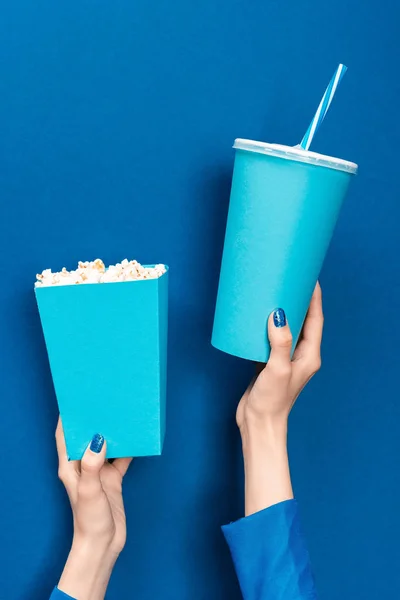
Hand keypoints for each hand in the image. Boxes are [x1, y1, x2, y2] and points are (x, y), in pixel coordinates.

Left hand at [56, 419, 131, 599]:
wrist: (104, 544)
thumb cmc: (90, 520)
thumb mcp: (89, 491)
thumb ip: (91, 465)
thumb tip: (98, 439)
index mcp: (70, 466)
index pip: (64, 436)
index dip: (67, 418)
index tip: (76, 400)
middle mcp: (83, 465)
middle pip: (86, 437)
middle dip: (93, 420)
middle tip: (104, 401)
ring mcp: (99, 471)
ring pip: (105, 444)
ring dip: (112, 431)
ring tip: (121, 413)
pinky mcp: (112, 478)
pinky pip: (121, 457)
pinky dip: (128, 447)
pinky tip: (136, 437)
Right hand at [237, 284, 323, 514]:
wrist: (258, 423)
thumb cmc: (272, 400)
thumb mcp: (277, 369)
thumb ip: (279, 342)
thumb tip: (278, 315)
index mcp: (309, 355)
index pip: (315, 320)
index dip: (314, 298)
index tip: (310, 278)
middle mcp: (300, 355)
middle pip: (303, 321)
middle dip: (299, 300)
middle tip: (290, 279)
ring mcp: (284, 359)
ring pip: (287, 328)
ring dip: (282, 312)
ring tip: (273, 293)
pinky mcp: (269, 362)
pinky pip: (271, 338)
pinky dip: (266, 325)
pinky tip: (257, 317)